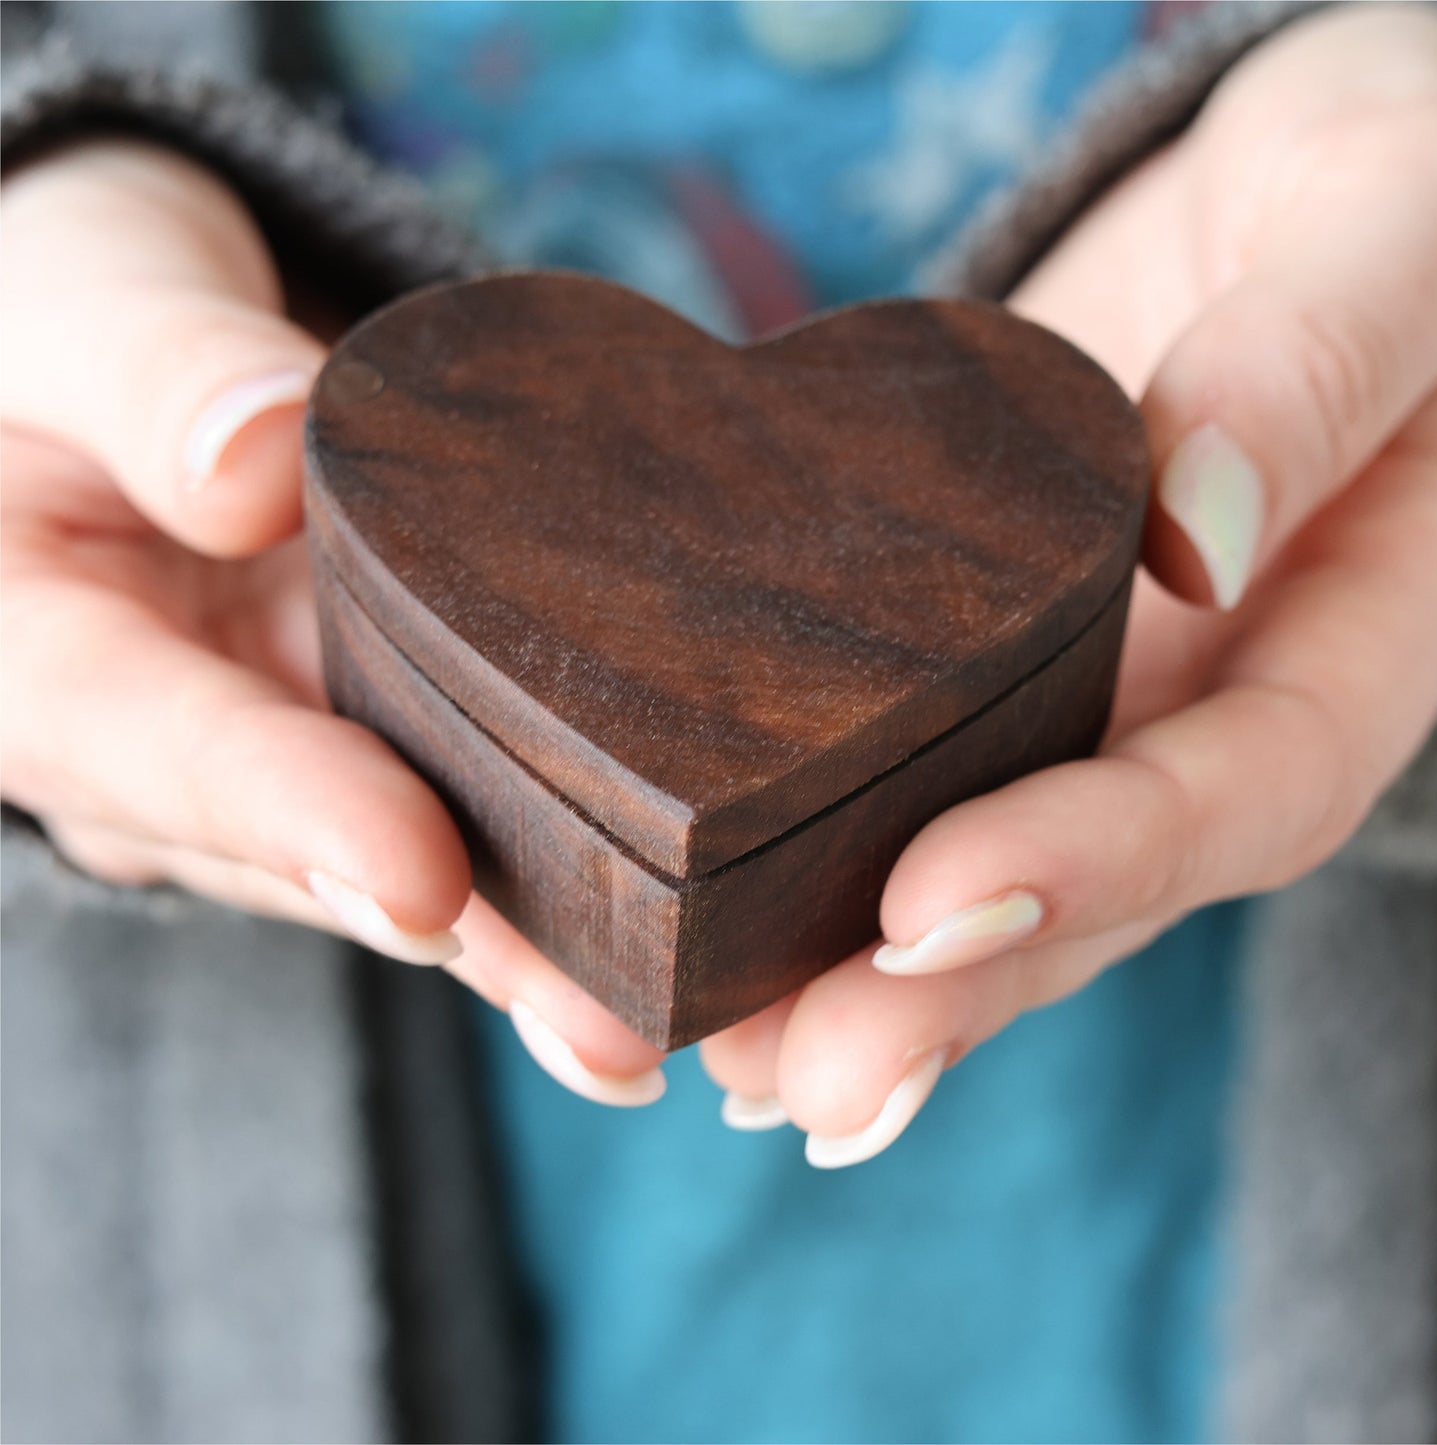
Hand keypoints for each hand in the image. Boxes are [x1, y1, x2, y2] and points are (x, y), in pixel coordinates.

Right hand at [0, 141, 668, 1102]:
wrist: (130, 345)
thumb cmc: (67, 308)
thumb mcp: (80, 300)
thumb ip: (156, 375)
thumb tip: (260, 466)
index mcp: (48, 660)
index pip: (176, 751)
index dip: (297, 817)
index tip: (416, 878)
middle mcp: (175, 744)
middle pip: (323, 858)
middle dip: (467, 943)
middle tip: (602, 1037)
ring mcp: (288, 741)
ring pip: (413, 854)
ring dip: (537, 939)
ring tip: (662, 1021)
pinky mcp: (378, 719)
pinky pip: (467, 791)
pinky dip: (565, 851)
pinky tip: (680, 924)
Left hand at [700, 6, 1436, 1163]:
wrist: (1282, 200)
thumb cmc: (1386, 184)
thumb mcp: (1385, 230)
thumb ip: (1314, 367)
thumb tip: (1193, 530)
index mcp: (1341, 645)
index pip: (1234, 791)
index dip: (1094, 860)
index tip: (932, 900)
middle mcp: (1203, 714)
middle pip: (1079, 894)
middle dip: (936, 995)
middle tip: (792, 1079)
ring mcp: (1083, 705)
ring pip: (968, 876)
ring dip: (836, 982)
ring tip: (695, 1057)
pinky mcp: (971, 664)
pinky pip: (889, 781)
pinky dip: (785, 865)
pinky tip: (681, 949)